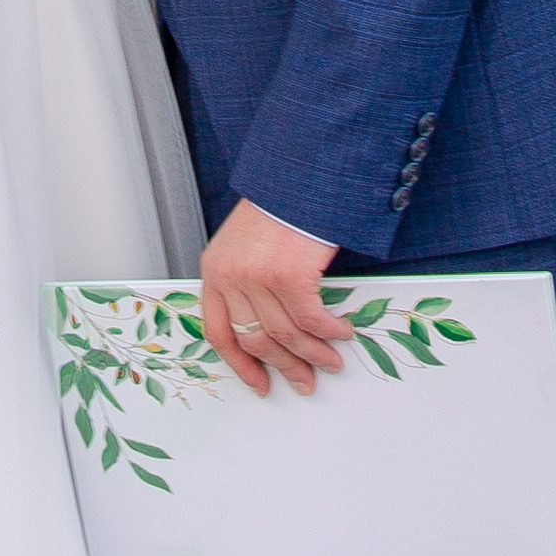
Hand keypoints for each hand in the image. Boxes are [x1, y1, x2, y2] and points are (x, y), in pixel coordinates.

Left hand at [199, 201, 343, 398]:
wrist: (302, 171)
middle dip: (284, 366)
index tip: (260, 384)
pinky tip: (341, 332)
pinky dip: (329, 332)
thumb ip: (246, 281)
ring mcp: (258, 276)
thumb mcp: (245, 242)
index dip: (241, 365)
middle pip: (255, 340)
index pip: (218, 333)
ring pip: (285, 336)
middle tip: (304, 381)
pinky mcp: (289, 275)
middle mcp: (230, 275)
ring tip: (330, 362)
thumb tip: (269, 329)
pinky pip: (311, 320)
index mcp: (214, 269)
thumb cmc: (280, 203)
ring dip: (312, 355)